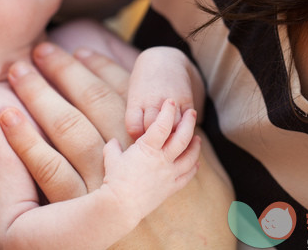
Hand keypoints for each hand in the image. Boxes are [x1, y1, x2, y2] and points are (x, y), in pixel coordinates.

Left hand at [0, 42, 235, 248]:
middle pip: (92, 101)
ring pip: (69, 127)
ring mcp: (106, 183)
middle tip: (40, 49)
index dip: (96, 67)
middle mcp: (132, 156)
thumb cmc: (199, 212)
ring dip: (40, 94)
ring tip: (18, 70)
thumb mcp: (197, 164)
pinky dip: (25, 140)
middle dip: (63, 70)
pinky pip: (49, 170)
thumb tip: (147, 108)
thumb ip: (169, 134)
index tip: (76, 51)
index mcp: (155, 138)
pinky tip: (5, 116)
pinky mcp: (82, 211)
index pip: (121, 90)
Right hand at [103, 99, 199, 223]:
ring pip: (190, 156)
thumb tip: (114, 142)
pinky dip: (193, 168)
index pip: (162, 125)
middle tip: (192, 112)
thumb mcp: (111, 159)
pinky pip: (187, 176)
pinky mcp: (171, 187)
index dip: (167, 111)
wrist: (121, 207)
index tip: (170, 101)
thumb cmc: (114, 181)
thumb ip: (113, 147)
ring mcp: (169, 174)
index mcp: (147, 148)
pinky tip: (196, 163)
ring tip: (197, 137)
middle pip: (182, 137)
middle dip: (188, 122)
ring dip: (195, 145)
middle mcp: (162, 159)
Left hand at [125, 47, 200, 139]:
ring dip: (171, 138)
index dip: (137, 137)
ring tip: (169, 142)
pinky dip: (184, 131)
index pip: (134, 127)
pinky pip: (187, 123)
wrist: (164, 59)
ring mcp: (171, 100)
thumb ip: (135, 116)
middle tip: (155, 146)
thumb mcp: (133, 96)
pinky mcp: (187, 100)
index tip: (140, 140)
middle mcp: (153, 100)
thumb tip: (136, 140)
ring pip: (172, 129)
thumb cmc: (144, 82)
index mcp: (137, 100)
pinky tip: (181, 134)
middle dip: (153, 140)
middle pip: (153, 129)